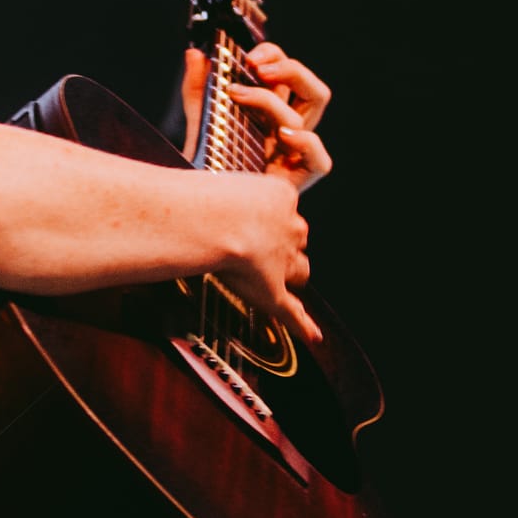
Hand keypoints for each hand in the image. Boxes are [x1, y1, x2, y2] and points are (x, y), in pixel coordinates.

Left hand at [189, 42, 329, 192]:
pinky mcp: (297, 179)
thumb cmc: (209, 165)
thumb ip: (198, 88)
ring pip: (312, 117)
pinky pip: (320, 161)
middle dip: (290, 68)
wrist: (202, 207)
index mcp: (274, 112)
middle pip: (313, 90)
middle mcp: (289, 130)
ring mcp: (295, 153)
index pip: (288, 74)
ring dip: (274, 98)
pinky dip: (306, 143)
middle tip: (256, 66)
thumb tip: (194, 54)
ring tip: (240, 95)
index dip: (275, 56)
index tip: (247, 56)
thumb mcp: (201, 121)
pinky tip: (282, 136)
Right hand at [214, 174, 321, 344]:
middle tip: (263, 247)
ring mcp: (284, 262)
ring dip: (290, 274)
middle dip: (285, 245)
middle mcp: (290, 230)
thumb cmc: (211, 199)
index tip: (258, 217)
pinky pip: (292, 312)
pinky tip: (312, 336)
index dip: (273, 216)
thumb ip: (227, 193)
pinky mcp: (274, 292)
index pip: (286, 208)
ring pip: (298, 270)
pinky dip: (303, 325)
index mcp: (281, 197)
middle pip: (297, 240)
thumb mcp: (227, 182)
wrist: (219, 221)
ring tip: (278, 280)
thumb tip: (205, 194)